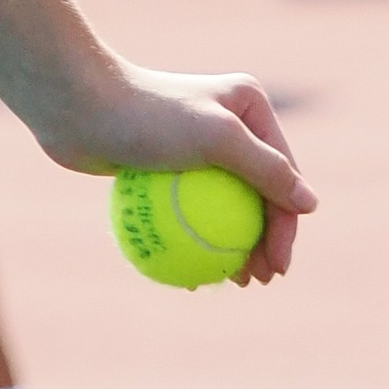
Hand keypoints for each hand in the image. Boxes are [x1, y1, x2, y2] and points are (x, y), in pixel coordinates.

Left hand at [50, 66, 314, 282]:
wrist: (78, 106)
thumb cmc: (149, 116)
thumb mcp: (217, 139)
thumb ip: (266, 170)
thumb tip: (311, 204)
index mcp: (249, 106)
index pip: (281, 174)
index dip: (286, 227)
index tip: (277, 269)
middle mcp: (226, 121)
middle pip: (256, 193)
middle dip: (263, 241)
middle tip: (258, 282)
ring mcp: (194, 144)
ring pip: (222, 207)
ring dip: (232, 247)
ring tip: (231, 281)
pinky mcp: (164, 164)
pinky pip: (187, 211)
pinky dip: (194, 241)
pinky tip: (193, 275)